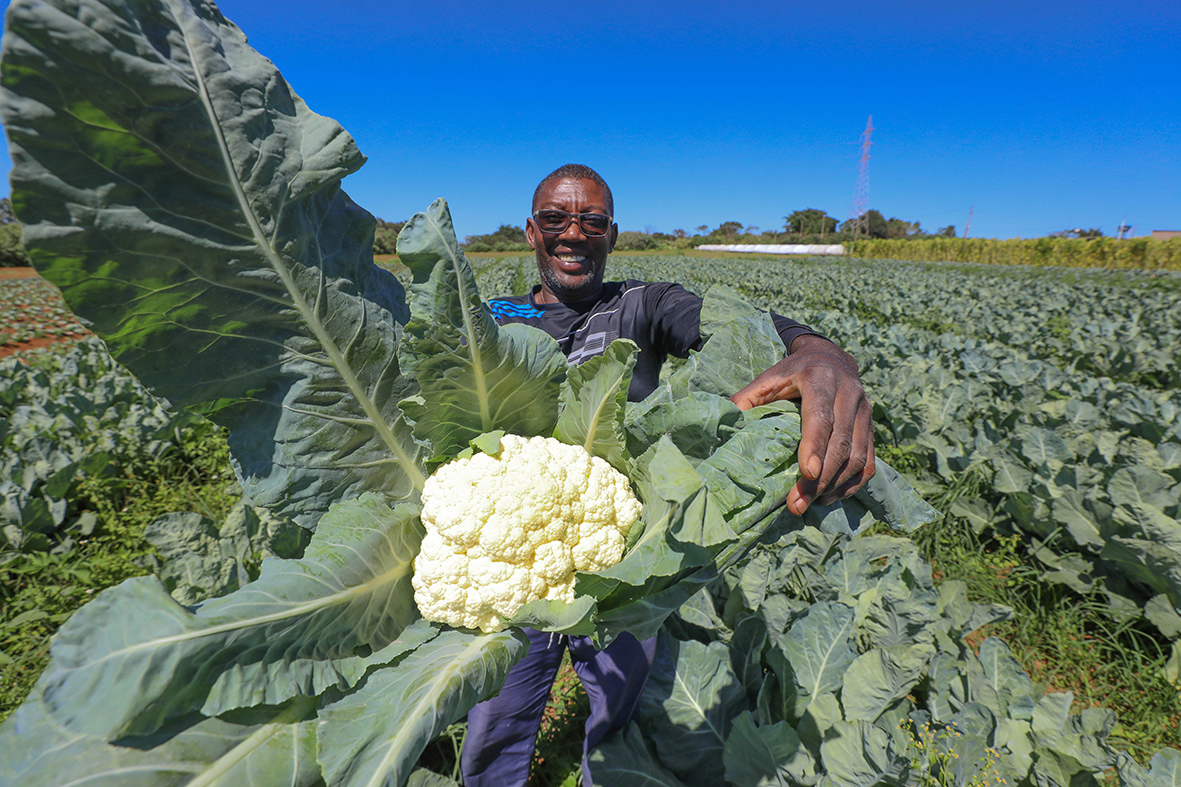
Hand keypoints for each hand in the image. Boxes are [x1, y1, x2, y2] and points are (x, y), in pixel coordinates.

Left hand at [729, 335, 875, 514]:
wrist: (831, 358)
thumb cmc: (792, 372)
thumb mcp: (767, 378)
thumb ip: (746, 398)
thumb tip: (724, 421)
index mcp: (819, 378)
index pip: (821, 414)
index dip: (815, 444)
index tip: (807, 473)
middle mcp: (848, 392)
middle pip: (840, 441)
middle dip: (820, 477)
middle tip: (798, 503)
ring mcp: (865, 411)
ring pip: (857, 455)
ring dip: (834, 485)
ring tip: (809, 503)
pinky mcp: (871, 427)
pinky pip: (868, 462)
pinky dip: (851, 484)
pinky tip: (828, 497)